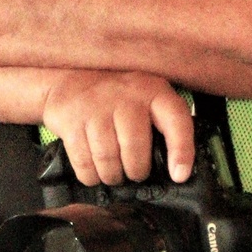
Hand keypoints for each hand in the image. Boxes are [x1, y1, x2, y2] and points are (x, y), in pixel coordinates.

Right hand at [41, 71, 194, 186]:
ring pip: (108, 161)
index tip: (179, 176)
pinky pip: (84, 164)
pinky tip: (94, 170)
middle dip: (136, 171)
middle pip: (135, 151)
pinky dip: (90, 176)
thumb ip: (162, 123)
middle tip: (134, 172)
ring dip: (112, 176)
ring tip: (114, 172)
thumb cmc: (116, 95)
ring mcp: (96, 107)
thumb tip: (178, 170)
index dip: (182, 151)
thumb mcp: (144, 96)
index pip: (176, 120)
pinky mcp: (71, 120)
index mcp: (152, 90)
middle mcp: (126, 96)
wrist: (69, 74)